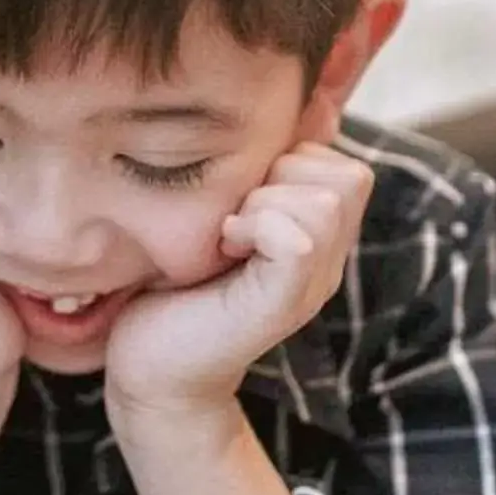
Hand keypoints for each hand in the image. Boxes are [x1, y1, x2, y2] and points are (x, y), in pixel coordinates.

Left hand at [105, 142, 371, 417]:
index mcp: (318, 237)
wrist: (149, 372)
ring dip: (264, 201)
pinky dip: (257, 226)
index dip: (288, 161)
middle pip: (346, 176)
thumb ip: (250, 177)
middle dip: (279, 176)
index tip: (238, 199)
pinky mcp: (283, 306)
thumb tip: (273, 122)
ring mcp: (311, 287)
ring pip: (327, 200)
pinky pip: (301, 238)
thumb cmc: (170, 286)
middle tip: (232, 218)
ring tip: (227, 234)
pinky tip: (224, 247)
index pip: (343, 163)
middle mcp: (327, 262)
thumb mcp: (216, 214)